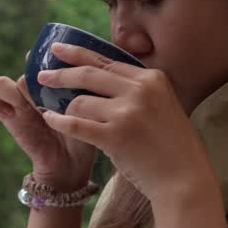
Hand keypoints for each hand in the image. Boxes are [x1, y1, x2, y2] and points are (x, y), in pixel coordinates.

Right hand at [0, 70, 95, 191]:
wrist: (71, 163)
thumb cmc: (84, 133)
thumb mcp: (88, 110)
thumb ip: (84, 92)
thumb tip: (89, 72)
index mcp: (52, 81)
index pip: (42, 59)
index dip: (44, 59)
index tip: (55, 65)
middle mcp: (33, 88)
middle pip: (23, 70)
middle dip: (34, 79)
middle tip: (47, 94)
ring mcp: (18, 102)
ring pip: (3, 83)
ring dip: (13, 90)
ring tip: (31, 106)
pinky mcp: (7, 118)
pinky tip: (12, 113)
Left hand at [35, 43, 216, 202]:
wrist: (185, 179)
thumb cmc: (174, 146)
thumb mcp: (163, 105)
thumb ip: (138, 90)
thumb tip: (102, 76)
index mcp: (151, 78)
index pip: (106, 61)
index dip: (78, 54)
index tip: (58, 49)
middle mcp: (139, 90)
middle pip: (88, 74)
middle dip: (60, 74)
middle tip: (42, 76)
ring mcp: (127, 113)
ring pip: (79, 102)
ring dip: (64, 109)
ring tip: (56, 113)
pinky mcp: (115, 136)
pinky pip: (75, 124)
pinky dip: (58, 121)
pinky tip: (48, 119)